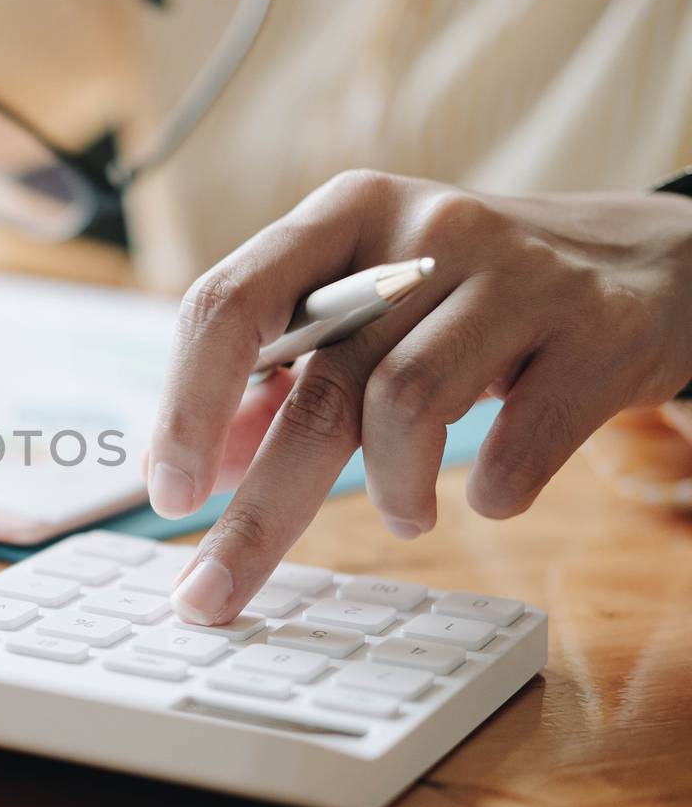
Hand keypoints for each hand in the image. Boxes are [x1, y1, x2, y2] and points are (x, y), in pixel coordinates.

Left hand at [145, 170, 691, 624]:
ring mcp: (517, 276)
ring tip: (406, 513)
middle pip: (317, 386)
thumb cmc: (464, 301)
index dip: (185, 409)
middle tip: (213, 591)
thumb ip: (275, 380)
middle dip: (258, 514)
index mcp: (341, 215)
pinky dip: (492, 492)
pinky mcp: (595, 332)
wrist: (640, 266)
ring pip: (407, 405)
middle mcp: (422, 233)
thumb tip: (194, 469)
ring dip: (391, 489)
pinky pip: (518, 444)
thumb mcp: (362, 313)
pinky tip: (488, 494)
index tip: (165, 494)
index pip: (227, 303)